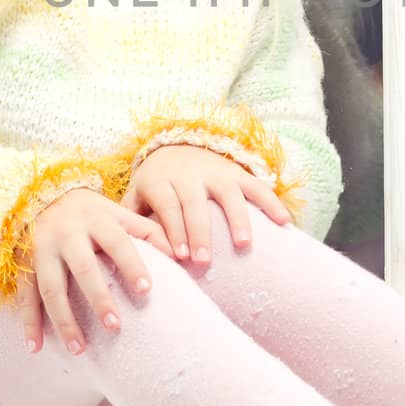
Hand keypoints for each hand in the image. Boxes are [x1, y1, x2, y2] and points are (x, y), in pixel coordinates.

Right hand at [19, 187, 172, 354]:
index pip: (117, 242)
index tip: (147, 290)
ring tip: (79, 349)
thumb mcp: (118, 213)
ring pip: (51, 288)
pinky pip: (26, 297)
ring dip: (64, 320)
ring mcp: (42, 250)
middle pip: (83, 268)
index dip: (132, 265)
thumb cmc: (91, 212)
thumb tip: (182, 255)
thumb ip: (148, 231)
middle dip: (98, 298)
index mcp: (96, 218)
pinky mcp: (24, 265)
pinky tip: (36, 348)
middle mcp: (67, 233)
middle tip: (116, 327)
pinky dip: (29, 324)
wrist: (40, 196)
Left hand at [121, 144, 291, 266]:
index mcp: (160, 179)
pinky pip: (257, 186)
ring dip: (236, 219)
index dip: (174, 228)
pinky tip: (284, 223)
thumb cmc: (155, 184)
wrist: (175, 145)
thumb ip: (131, 218)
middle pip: (195, 202)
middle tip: (204, 260)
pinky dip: (271, 204)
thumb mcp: (138, 194)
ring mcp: (216, 171)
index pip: (167, 204)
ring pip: (228, 194)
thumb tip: (120, 250)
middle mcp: (188, 173)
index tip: (180, 256)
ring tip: (242, 245)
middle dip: (200, 232)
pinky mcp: (237, 172)